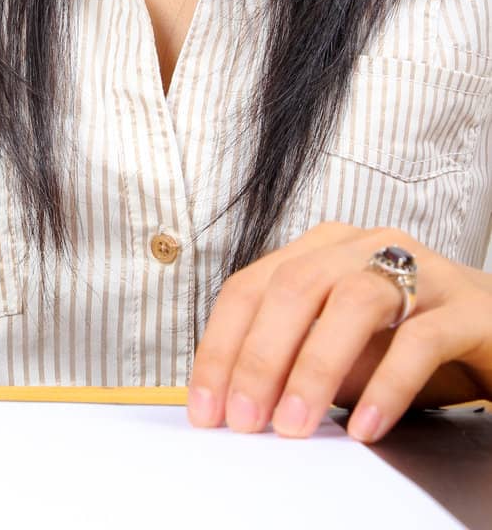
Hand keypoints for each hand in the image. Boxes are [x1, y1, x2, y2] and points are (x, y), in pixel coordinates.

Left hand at [186, 221, 491, 441]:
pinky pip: (420, 338)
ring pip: (353, 301)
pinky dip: (387, 383)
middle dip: (260, 357)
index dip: (222, 346)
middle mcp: (365, 246)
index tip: (206, 406)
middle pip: (295, 286)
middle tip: (245, 420)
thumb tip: (242, 401)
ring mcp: (419, 269)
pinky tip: (365, 424)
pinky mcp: (465, 307)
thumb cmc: (412, 340)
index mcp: (323, 249)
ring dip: (315, 367)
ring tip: (294, 424)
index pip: (253, 286)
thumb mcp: (344, 352)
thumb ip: (297, 363)